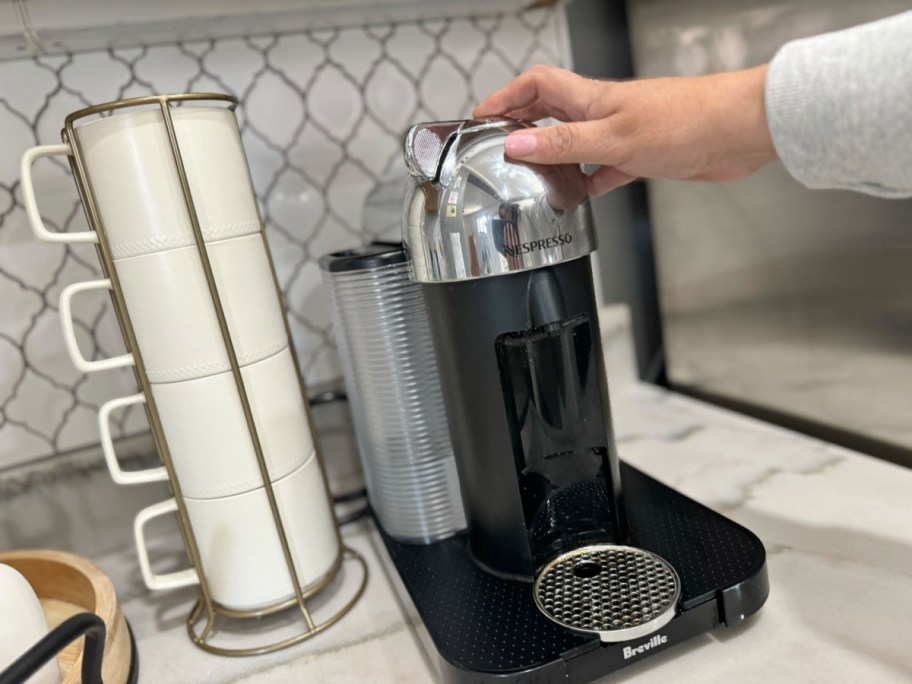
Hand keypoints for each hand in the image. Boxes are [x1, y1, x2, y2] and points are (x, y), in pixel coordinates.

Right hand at [473, 65, 776, 195]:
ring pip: (576, 143)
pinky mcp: (642, 155)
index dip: (506, 97)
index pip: (537, 86)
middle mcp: (603, 113)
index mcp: (591, 99)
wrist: (738, 131)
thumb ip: (563, 144)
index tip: (482, 117)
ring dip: (554, 157)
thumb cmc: (686, 121)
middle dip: (523, 126)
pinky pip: (605, 168)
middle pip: (552, 113)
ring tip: (532, 178)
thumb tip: (515, 145)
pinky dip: (590, 180)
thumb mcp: (612, 138)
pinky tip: (583, 195)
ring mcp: (622, 134)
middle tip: (499, 146)